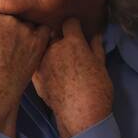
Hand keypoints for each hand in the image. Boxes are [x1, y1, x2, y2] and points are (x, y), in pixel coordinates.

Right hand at [0, 7, 51, 137]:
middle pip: (16, 10)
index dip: (1, 12)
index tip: (2, 23)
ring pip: (31, 18)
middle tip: (13, 36)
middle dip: (15, 18)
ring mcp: (24, 30)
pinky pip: (45, 29)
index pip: (0, 3)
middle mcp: (8, 19)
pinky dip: (42, 33)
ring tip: (23, 42)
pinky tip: (37, 43)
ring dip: (29, 25)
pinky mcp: (38, 42)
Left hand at [32, 18, 113, 137]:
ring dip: (48, 51)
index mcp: (73, 42)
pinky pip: (37, 64)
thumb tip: (96, 34)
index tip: (76, 30)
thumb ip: (96, 47)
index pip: (69, 23)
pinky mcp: (36, 77)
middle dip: (59, 38)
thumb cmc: (97, 90)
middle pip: (53, 35)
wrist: (81, 114)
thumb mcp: (101, 65)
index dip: (73, 26)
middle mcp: (54, 48)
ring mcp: (42, 62)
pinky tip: (50, 73)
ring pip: (43, 49)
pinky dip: (41, 65)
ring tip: (57, 61)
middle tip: (66, 47)